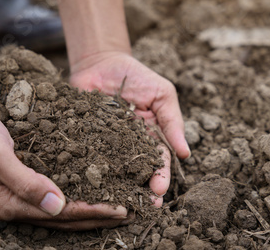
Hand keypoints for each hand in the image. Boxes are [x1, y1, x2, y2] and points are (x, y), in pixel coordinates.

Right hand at [0, 99, 127, 229]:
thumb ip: (25, 181)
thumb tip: (58, 205)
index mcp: (9, 204)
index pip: (61, 214)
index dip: (92, 212)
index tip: (120, 209)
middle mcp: (16, 205)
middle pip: (64, 218)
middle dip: (97, 217)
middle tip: (128, 213)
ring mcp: (18, 195)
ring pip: (61, 210)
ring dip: (89, 210)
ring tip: (116, 207)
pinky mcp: (21, 181)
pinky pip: (54, 194)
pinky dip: (75, 195)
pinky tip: (90, 189)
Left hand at [69, 51, 190, 205]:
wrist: (102, 62)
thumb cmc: (137, 76)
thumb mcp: (162, 94)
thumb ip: (172, 121)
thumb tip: (186, 152)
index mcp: (150, 137)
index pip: (159, 160)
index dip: (160, 176)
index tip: (158, 190)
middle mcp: (128, 146)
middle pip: (137, 172)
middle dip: (142, 190)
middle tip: (143, 207)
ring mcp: (106, 144)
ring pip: (112, 170)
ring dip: (118, 187)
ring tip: (120, 204)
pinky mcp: (84, 139)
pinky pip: (86, 156)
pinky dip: (88, 170)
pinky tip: (89, 185)